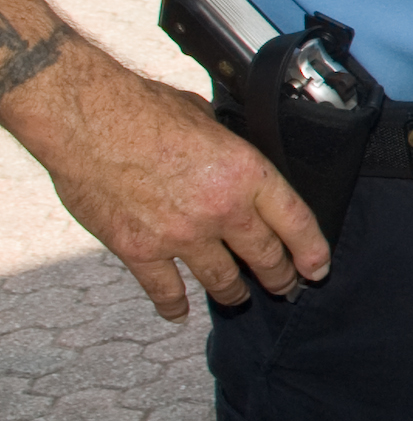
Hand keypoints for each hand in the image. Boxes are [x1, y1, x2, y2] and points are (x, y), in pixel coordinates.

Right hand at [38, 65, 329, 319]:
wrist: (86, 118)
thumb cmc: (144, 108)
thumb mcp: (208, 120)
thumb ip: (228, 151)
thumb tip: (233, 160)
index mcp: (247, 174)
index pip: (297, 222)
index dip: (312, 251)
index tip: (318, 269)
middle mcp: (222, 210)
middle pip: (265, 256)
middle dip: (280, 277)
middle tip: (286, 286)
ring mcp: (181, 234)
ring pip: (222, 279)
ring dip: (235, 293)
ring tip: (241, 297)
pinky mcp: (140, 249)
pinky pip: (165, 289)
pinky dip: (173, 304)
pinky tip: (179, 312)